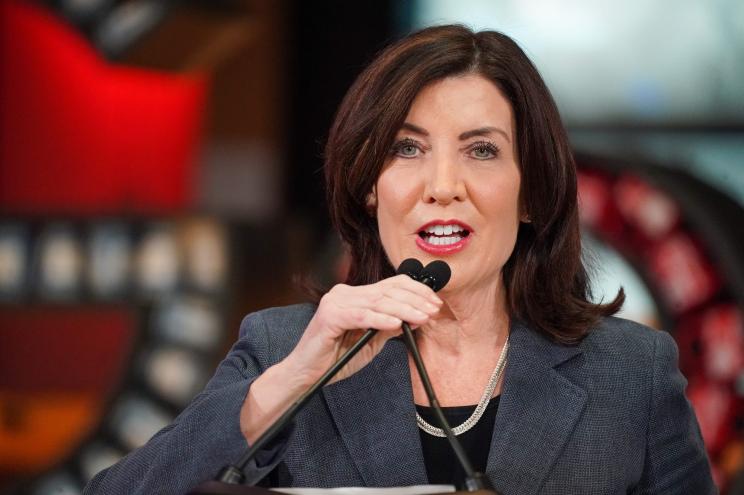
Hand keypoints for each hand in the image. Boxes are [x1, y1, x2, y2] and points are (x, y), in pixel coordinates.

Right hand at [287, 274, 442, 384]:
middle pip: (386, 291)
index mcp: (354, 295)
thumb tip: (416, 317)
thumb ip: (390, 326)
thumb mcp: (372, 340)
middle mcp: (344, 293)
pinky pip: (360, 316)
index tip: (435, 303)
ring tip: (422, 317)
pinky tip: (397, 323)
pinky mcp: (329, 316)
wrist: (306, 374)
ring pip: (377, 302)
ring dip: (403, 309)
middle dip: (415, 300)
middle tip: (434, 310)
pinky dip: (380, 319)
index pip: (390, 285)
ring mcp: (335, 303)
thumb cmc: (336, 357)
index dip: (416, 291)